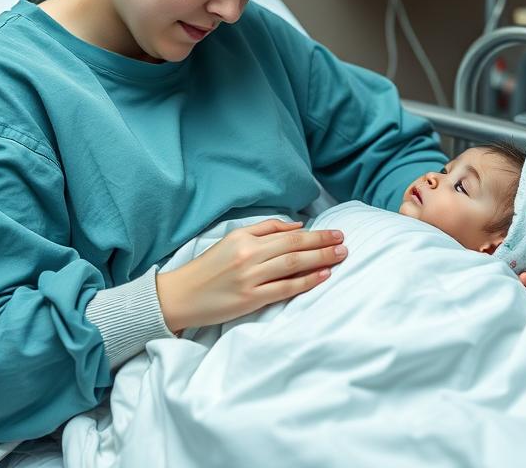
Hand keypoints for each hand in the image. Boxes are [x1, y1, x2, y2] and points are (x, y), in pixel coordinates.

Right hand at [156, 219, 347, 331]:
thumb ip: (263, 230)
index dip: (312, 233)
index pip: (285, 233)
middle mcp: (248, 255)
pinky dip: (306, 281)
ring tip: (340, 255)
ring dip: (320, 258)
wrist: (181, 296)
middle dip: (322, 243)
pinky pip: (285, 288)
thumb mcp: (231, 240)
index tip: (333, 232)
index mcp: (243, 238)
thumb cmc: (208, 268)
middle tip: (344, 241)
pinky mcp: (250, 299)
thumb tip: (297, 226)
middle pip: (293, 246)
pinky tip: (323, 275)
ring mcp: (250, 278)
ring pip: (292, 264)